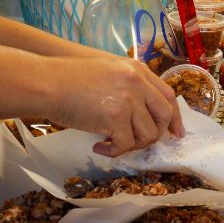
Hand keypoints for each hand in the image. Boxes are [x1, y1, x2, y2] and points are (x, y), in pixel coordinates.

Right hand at [47, 56, 183, 155]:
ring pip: (148, 134)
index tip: (175, 132)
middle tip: (139, 143)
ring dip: (132, 145)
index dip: (174, 117)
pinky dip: (113, 151)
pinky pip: (126, 145)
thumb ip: (129, 86)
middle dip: (157, 134)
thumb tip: (142, 113)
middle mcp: (137, 83)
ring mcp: (128, 99)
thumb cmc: (70, 79)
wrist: (48, 83)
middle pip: (165, 115)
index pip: (168, 95)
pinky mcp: (116, 117)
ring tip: (112, 143)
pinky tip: (99, 147)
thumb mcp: (108, 71)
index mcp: (137, 70)